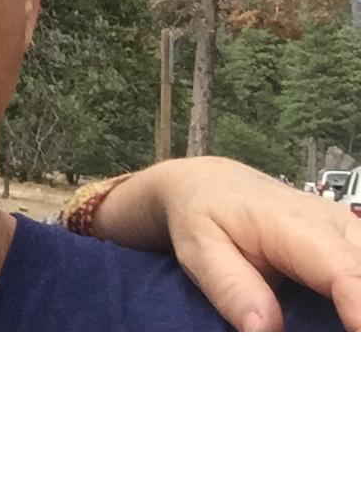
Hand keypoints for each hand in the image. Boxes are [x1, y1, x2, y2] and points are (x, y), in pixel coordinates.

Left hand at [90, 157, 360, 329]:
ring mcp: (351, 233)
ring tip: (337, 348)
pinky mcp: (355, 247)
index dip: (359, 312)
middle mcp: (335, 225)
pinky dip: (357, 306)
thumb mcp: (200, 249)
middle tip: (337, 359)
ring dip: (359, 313)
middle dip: (360, 321)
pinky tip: (342, 328)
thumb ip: (232, 288)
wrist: (212, 186)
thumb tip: (263, 329)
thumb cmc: (205, 214)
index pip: (344, 272)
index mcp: (295, 225)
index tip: (354, 349)